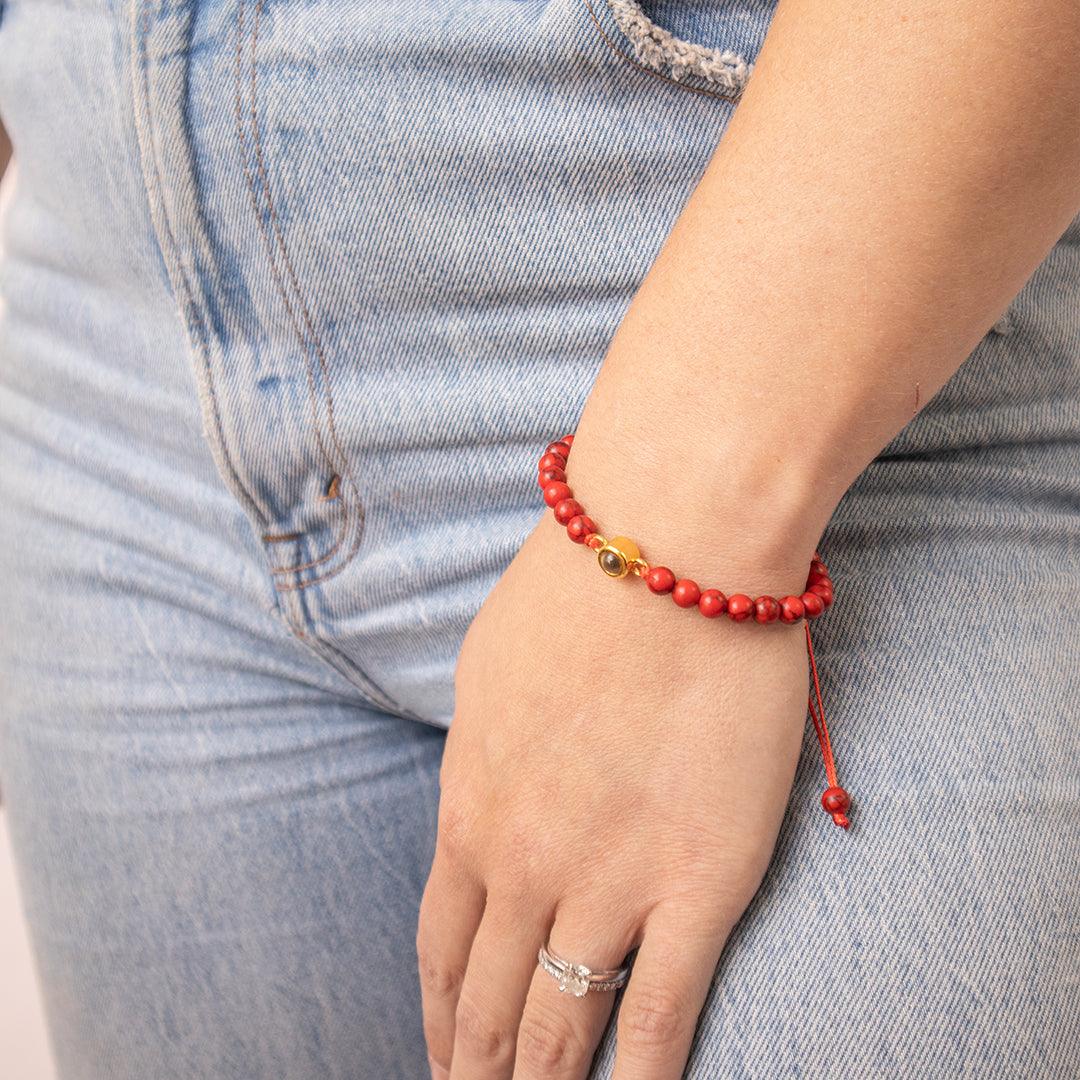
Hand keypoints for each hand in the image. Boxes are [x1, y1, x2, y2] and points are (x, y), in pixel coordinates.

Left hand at [417, 500, 813, 1078]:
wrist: (670, 543)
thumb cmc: (579, 589)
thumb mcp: (488, 669)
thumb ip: (480, 750)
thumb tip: (480, 795)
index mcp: (471, 806)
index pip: (440, 947)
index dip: (438, 1017)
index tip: (442, 1058)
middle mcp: (523, 859)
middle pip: (488, 1001)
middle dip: (476, 1074)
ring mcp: (607, 878)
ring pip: (559, 1023)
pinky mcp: (697, 882)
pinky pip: (659, 1015)